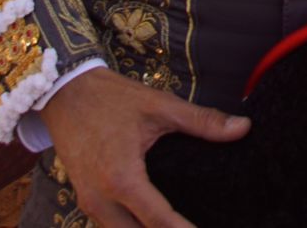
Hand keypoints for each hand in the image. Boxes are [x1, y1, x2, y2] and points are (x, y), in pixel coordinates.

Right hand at [40, 66, 249, 227]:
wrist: (63, 92)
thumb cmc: (110, 98)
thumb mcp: (159, 106)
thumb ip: (202, 121)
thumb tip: (243, 128)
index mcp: (123, 178)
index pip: (160, 222)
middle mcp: (101, 199)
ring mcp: (89, 203)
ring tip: (179, 227)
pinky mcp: (84, 200)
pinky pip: (110, 226)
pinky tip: (153, 222)